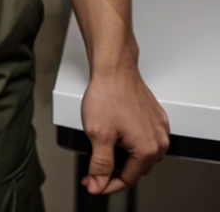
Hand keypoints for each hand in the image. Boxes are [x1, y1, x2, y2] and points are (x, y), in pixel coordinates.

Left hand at [81, 66, 169, 194]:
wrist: (113, 68)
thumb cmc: (108, 94)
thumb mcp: (98, 134)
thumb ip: (99, 164)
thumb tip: (98, 183)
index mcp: (147, 149)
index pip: (127, 179)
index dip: (106, 183)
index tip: (94, 183)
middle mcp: (159, 140)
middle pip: (136, 168)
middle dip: (115, 170)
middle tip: (95, 168)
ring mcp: (158, 128)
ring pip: (141, 153)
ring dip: (124, 156)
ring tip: (105, 148)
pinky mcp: (155, 117)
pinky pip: (144, 137)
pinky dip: (130, 141)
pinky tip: (117, 132)